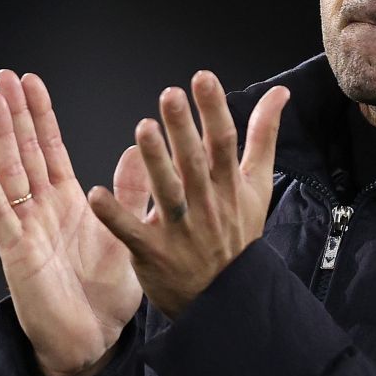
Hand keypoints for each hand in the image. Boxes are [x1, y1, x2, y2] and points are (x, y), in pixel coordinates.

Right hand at [0, 70, 149, 375]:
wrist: (93, 341)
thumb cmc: (106, 294)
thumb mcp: (126, 235)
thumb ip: (128, 195)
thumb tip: (139, 150)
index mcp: (68, 203)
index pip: (50, 149)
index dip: (40, 116)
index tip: (31, 81)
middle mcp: (42, 210)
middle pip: (24, 152)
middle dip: (16, 114)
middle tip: (5, 75)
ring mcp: (25, 229)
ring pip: (9, 173)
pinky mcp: (16, 252)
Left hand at [87, 71, 289, 320]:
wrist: (227, 296)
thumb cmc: (237, 235)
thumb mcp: (257, 185)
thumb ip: (263, 136)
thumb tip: (279, 94)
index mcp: (228, 185)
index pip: (224, 142)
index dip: (214, 110)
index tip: (203, 79)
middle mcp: (206, 204)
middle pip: (195, 162)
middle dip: (183, 129)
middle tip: (171, 96)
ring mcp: (180, 230)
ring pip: (167, 192)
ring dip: (155, 162)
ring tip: (143, 129)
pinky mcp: (154, 252)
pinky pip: (132, 232)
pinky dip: (115, 216)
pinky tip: (97, 195)